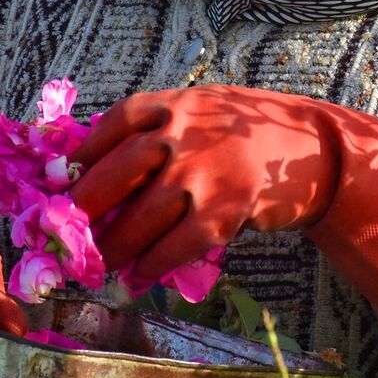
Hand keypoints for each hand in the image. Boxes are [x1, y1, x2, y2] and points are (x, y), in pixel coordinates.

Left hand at [70, 86, 377, 313]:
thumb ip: (159, 130)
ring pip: (142, 216)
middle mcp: (186, 132)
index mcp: (176, 104)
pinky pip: (176, 244)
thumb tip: (95, 168)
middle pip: (118, 173)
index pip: (115, 124)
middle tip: (66, 231)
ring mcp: (205, 171)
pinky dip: (153, 263)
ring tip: (100, 262)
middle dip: (85, 207)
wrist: (313, 152)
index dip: (85, 153)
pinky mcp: (226, 210)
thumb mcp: (203, 113)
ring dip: (115, 246)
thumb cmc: (249, 135)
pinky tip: (141, 274)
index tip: (65, 177)